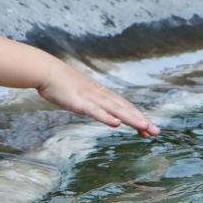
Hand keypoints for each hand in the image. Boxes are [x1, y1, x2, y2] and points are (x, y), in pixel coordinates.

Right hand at [37, 62, 159, 136]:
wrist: (45, 70)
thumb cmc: (59, 82)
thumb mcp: (79, 93)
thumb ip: (89, 101)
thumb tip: (95, 108)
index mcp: (100, 93)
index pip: (122, 106)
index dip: (136, 116)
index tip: (148, 127)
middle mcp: (99, 95)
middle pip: (124, 108)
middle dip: (140, 120)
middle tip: (156, 131)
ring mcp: (90, 98)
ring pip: (114, 110)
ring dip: (131, 118)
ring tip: (145, 127)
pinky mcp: (79, 102)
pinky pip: (95, 111)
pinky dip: (107, 117)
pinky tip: (116, 124)